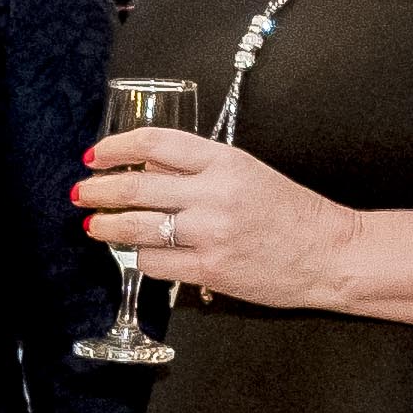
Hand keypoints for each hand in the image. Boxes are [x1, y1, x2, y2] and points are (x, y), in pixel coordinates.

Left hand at [77, 125, 351, 312]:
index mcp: (226, 161)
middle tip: (80, 192)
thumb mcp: (248, 173)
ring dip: (105, 226)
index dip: (116, 147)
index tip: (96, 155)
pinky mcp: (210, 269)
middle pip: (134, 187)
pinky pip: (154, 262)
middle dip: (97, 190)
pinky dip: (140, 257)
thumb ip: (199, 169)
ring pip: (135, 227)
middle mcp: (215, 194)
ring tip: (93, 225)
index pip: (155, 144)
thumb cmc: (291, 213)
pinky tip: (138, 253)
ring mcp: (210, 234)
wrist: (332, 253)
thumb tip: (143, 167)